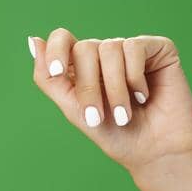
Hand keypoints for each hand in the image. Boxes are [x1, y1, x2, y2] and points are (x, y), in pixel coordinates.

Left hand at [28, 28, 191, 175]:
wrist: (154, 152)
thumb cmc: (115, 135)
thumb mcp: (74, 109)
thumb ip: (50, 79)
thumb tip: (33, 40)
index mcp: (84, 67)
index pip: (63, 39)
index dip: (56, 50)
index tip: (56, 73)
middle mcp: (107, 54)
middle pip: (84, 48)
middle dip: (89, 87)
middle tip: (99, 117)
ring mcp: (132, 49)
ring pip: (109, 48)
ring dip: (115, 89)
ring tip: (124, 115)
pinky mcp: (158, 49)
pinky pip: (134, 47)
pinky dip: (134, 77)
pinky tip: (144, 96)